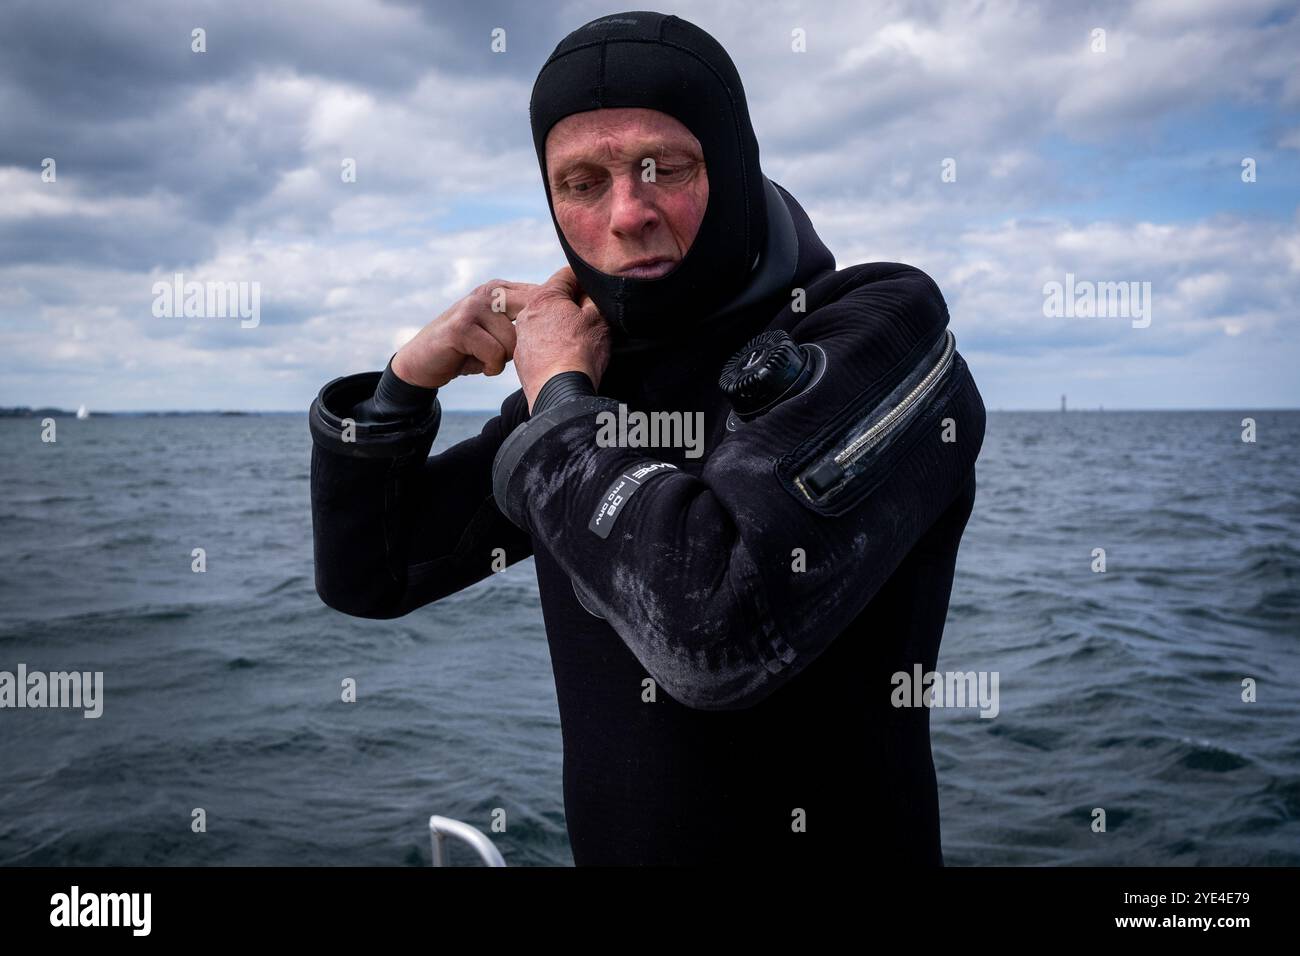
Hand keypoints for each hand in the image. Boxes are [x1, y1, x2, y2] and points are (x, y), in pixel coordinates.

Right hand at [390, 279, 542, 387]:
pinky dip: (490, 367)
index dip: (554, 319)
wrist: (423, 362)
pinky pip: (496, 354)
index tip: (555, 339)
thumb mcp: (499, 331)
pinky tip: (477, 364)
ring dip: (504, 360)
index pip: (543, 296)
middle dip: (530, 344)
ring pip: (515, 342)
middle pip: (534, 319)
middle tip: (517, 357)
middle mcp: (490, 292)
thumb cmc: (469, 350)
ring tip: (486, 358)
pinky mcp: (461, 327)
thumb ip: (524, 322)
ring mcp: (474, 307)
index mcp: (503, 289)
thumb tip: (567, 322)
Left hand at [514, 266, 610, 411]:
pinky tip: (563, 357)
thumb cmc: (581, 353)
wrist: (560, 393)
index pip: (566, 274)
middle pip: (553, 299)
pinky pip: (538, 344)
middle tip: (590, 317)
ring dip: (559, 325)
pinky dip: (550, 346)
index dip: (584, 278)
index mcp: (545, 297)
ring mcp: (521, 337)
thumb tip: (587, 294)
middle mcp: (527, 313)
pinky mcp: (522, 359)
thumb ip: (593, 298)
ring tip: (577, 340)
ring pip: (544, 322)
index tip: (594, 289)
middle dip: (571, 303)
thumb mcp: (598, 318)